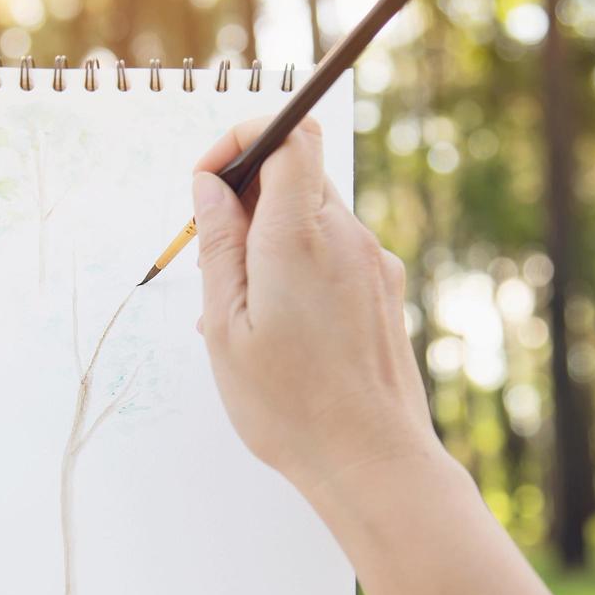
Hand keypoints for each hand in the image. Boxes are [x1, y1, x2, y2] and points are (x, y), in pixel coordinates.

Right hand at [191, 116, 443, 497]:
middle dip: (246, 196)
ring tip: (239, 307)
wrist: (372, 461)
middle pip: (298, 171)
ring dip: (268, 235)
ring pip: (312, 214)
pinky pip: (333, 251)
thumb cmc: (291, 405)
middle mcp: (346, 236)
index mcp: (300, 235)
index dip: (243, 139)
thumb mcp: (226, 325)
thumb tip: (211, 187)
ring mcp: (373, 262)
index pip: (289, 133)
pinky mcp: (384, 289)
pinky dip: (297, 264)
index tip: (209, 181)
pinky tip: (275, 325)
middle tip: (212, 256)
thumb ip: (218, 245)